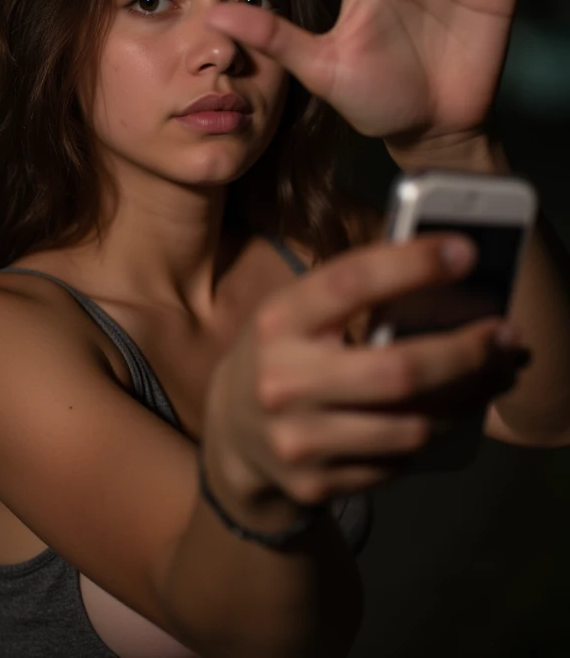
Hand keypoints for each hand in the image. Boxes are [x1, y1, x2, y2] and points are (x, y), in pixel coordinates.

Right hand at [204, 234, 529, 506]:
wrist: (232, 438)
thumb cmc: (281, 354)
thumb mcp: (295, 313)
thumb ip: (349, 295)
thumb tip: (440, 273)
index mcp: (279, 321)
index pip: (350, 282)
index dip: (411, 265)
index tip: (465, 252)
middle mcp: (283, 381)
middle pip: (397, 370)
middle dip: (465, 352)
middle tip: (506, 336)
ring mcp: (298, 440)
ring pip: (410, 426)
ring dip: (461, 401)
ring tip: (487, 377)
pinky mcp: (316, 485)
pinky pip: (398, 462)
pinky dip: (426, 435)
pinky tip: (437, 414)